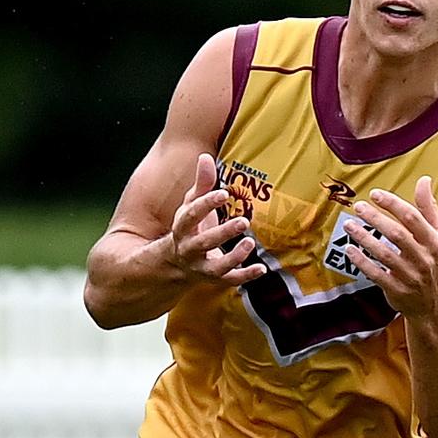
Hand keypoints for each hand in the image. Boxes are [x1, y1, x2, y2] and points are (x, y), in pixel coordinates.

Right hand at [171, 153, 265, 284]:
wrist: (175, 262)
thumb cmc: (190, 227)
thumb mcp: (191, 205)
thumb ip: (201, 184)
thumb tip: (205, 157)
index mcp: (183, 227)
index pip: (192, 215)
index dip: (206, 204)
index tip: (223, 193)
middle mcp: (189, 249)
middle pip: (203, 242)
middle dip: (223, 233)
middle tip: (244, 221)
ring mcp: (201, 266)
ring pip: (216, 267)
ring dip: (234, 257)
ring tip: (250, 243)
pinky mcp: (215, 279)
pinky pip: (230, 280)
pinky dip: (245, 276)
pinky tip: (261, 268)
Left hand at [342, 176, 437, 317]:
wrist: (433, 304)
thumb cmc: (433, 262)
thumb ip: (429, 207)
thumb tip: (424, 180)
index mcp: (433, 240)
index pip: (412, 217)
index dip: (392, 204)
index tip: (375, 194)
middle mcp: (423, 257)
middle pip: (397, 234)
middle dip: (376, 218)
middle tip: (358, 207)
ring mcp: (410, 275)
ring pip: (384, 254)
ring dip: (364, 238)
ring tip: (349, 225)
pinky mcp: (397, 289)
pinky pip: (376, 274)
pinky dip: (362, 262)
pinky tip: (350, 250)